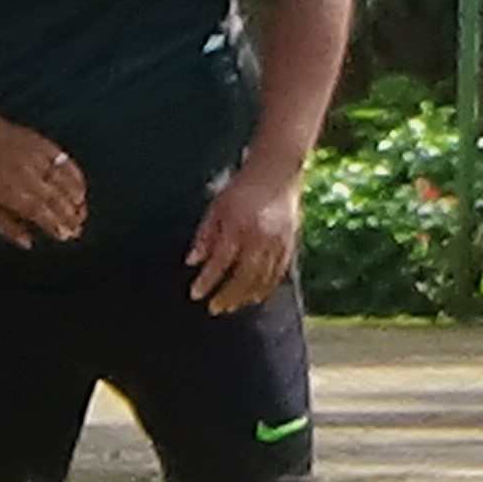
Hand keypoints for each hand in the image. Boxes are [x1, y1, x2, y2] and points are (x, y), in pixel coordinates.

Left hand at [0, 127, 85, 247]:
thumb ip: (8, 227)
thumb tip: (27, 243)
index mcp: (13, 193)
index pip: (41, 212)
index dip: (55, 225)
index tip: (66, 235)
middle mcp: (27, 177)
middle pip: (55, 199)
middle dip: (70, 216)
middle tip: (77, 227)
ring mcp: (37, 160)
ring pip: (64, 182)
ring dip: (76, 198)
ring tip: (80, 210)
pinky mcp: (45, 147)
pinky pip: (66, 163)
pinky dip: (76, 176)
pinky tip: (81, 189)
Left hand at [187, 175, 302, 313]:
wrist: (277, 172)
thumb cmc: (241, 189)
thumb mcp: (216, 207)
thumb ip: (205, 236)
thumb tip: (192, 262)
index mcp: (238, 225)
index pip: (221, 261)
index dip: (208, 280)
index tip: (195, 294)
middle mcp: (260, 236)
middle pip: (244, 276)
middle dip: (228, 295)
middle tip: (214, 308)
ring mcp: (278, 242)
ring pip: (263, 278)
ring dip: (245, 296)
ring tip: (231, 307)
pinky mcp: (290, 244)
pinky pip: (278, 273)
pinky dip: (265, 288)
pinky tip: (254, 297)